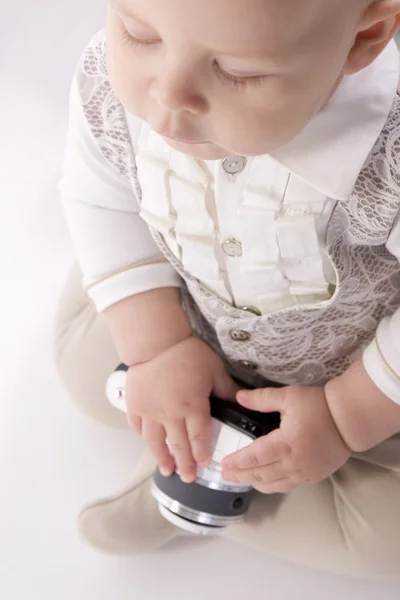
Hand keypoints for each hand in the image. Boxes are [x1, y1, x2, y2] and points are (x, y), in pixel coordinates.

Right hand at [126, 336, 238, 482]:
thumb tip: (242, 400)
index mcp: (193, 407)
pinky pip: (138, 426)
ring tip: (167, 470)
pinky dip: (143, 436)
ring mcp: (150, 412)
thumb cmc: (187, 353)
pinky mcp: (135, 405)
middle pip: (179, 445)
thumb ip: (227, 389)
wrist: (155, 342)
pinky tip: (148, 442)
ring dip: (162, 458)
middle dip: (184, 464)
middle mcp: (171, 415)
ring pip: (156, 442)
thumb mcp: (214, 369)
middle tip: (188, 478)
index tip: (204, 465)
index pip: (199, 437)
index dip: (201, 453)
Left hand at [222, 386, 350, 493]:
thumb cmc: (319, 405)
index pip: (254, 457)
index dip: (237, 462)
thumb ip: (262, 399)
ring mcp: (304, 472)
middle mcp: (293, 462)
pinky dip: (272, 486)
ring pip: (273, 484)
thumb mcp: (288, 396)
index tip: (223, 463)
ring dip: (254, 483)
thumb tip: (239, 397)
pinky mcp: (313, 476)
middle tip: (224, 474)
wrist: (349, 420)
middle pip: (260, 474)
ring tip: (240, 479)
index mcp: (285, 443)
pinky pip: (287, 485)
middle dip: (240, 475)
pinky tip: (264, 483)